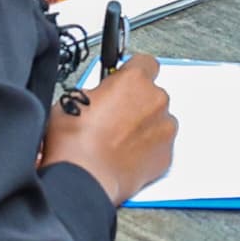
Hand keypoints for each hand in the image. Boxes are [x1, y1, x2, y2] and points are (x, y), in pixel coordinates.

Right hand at [44, 52, 178, 205]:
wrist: (84, 177)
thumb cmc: (75, 141)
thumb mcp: (72, 100)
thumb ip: (96, 92)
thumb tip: (98, 97)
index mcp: (134, 80)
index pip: (145, 63)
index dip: (133, 73)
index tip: (124, 82)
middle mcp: (155, 100)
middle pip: (152, 94)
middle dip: (136, 103)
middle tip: (114, 118)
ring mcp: (165, 128)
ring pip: (158, 120)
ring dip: (144, 126)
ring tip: (118, 141)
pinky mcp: (167, 155)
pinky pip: (160, 145)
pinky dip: (148, 149)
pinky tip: (125, 156)